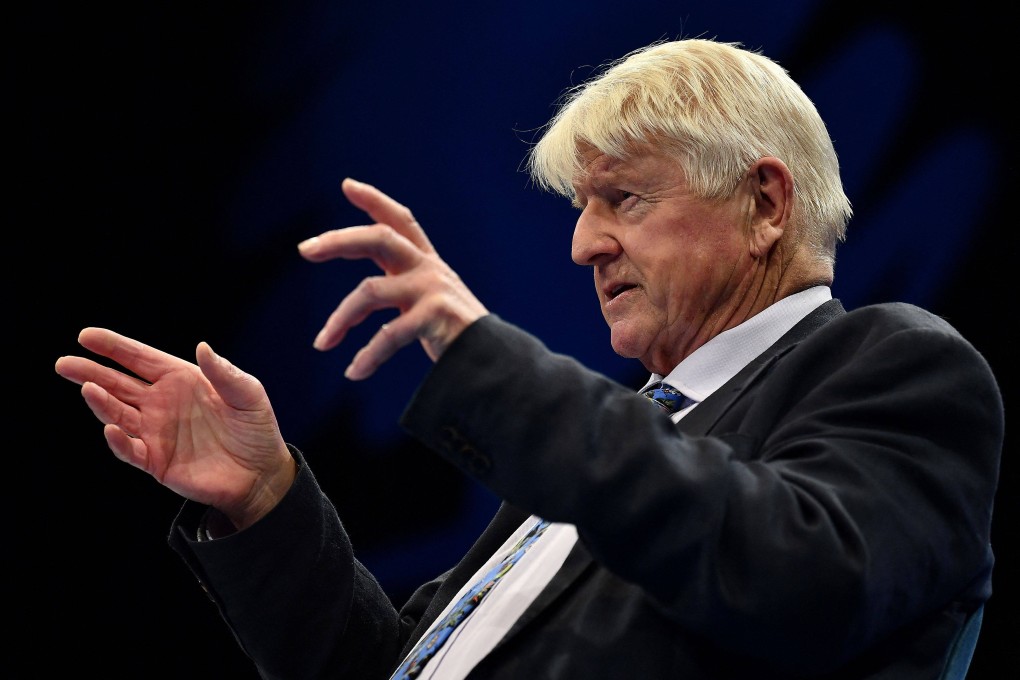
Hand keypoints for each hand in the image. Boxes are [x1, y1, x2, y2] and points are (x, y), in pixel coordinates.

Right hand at [54, 328, 295, 530]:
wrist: (262, 473)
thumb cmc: (256, 429)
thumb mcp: (248, 394)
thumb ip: (225, 373)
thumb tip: (202, 347)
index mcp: (181, 379)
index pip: (140, 359)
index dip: (114, 347)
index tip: (86, 336)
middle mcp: (162, 403)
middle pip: (118, 384)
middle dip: (91, 373)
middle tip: (65, 363)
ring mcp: (156, 432)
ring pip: (118, 415)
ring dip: (101, 403)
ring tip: (88, 389)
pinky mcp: (156, 461)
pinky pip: (130, 450)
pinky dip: (119, 441)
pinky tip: (112, 429)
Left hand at [298, 178, 488, 379]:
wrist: (494, 359)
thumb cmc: (456, 334)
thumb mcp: (431, 301)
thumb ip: (404, 289)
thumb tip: (367, 292)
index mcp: (426, 262)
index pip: (400, 221)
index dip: (374, 201)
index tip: (347, 185)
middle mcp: (429, 268)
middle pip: (378, 238)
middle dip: (339, 240)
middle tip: (305, 249)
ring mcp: (432, 290)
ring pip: (369, 291)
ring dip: (339, 319)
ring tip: (321, 344)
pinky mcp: (435, 315)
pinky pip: (388, 335)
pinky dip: (367, 357)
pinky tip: (354, 372)